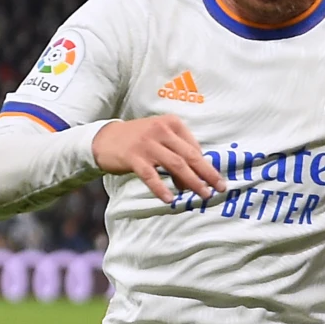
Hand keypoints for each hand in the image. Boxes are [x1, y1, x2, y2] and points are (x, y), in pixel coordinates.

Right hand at [92, 115, 226, 202]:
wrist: (104, 138)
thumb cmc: (138, 140)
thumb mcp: (160, 139)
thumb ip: (177, 154)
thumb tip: (193, 180)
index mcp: (172, 123)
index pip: (194, 147)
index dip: (206, 165)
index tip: (215, 180)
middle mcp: (161, 131)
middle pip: (190, 156)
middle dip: (207, 173)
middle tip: (220, 188)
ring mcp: (147, 143)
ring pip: (176, 165)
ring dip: (192, 182)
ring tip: (203, 195)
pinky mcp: (133, 157)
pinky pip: (151, 176)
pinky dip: (162, 188)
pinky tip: (170, 200)